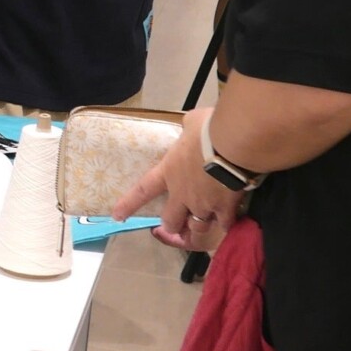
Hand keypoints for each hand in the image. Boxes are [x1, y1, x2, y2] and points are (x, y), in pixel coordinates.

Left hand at [110, 118, 242, 252]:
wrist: (233, 145)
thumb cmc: (208, 131)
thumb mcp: (192, 122)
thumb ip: (188, 126)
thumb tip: (191, 123)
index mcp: (168, 172)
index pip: (142, 191)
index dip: (128, 205)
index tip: (117, 216)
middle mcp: (181, 194)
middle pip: (171, 220)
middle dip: (171, 225)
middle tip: (174, 226)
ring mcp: (202, 204)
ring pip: (196, 227)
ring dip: (197, 227)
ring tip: (203, 225)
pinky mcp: (224, 209)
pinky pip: (223, 223)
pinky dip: (224, 222)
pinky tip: (228, 219)